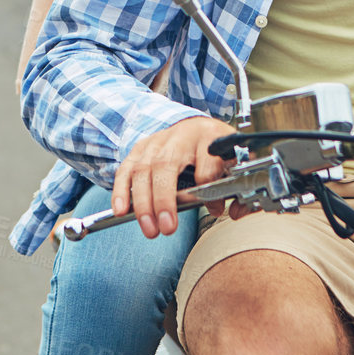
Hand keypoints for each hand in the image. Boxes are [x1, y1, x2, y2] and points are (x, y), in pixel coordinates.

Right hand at [111, 116, 232, 238]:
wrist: (198, 126)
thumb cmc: (214, 148)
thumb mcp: (232, 160)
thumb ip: (233, 186)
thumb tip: (224, 210)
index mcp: (208, 136)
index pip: (206, 164)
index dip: (209, 190)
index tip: (214, 207)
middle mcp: (180, 136)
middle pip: (166, 165)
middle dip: (164, 200)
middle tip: (167, 228)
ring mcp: (157, 141)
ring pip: (143, 169)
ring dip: (143, 202)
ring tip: (150, 229)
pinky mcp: (140, 148)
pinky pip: (126, 169)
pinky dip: (121, 191)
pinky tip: (120, 210)